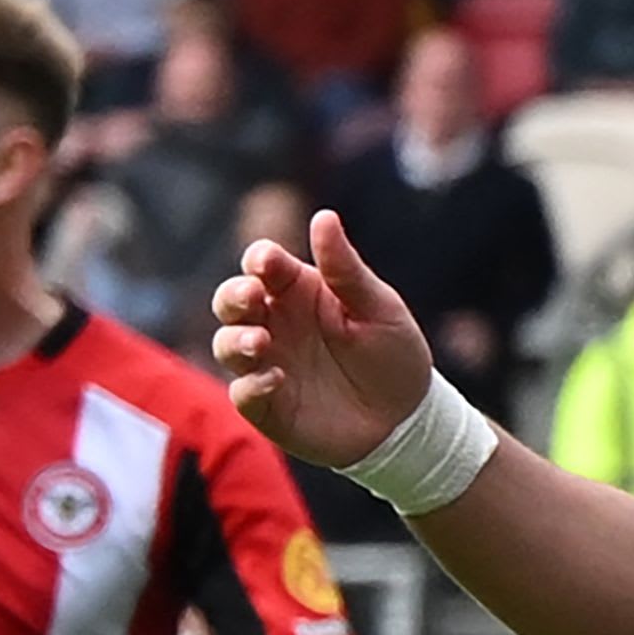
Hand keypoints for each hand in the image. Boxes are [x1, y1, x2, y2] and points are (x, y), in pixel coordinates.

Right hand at [212, 211, 433, 466]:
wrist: (407, 418)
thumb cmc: (393, 354)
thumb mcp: (379, 308)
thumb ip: (346, 269)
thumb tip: (324, 216)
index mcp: (298, 291)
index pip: (264, 264)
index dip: (260, 260)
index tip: (268, 264)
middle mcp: (274, 323)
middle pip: (231, 299)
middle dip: (234, 295)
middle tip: (253, 297)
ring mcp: (266, 363)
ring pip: (226, 344)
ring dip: (236, 340)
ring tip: (260, 342)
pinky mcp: (267, 404)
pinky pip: (243, 392)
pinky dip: (252, 385)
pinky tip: (277, 379)